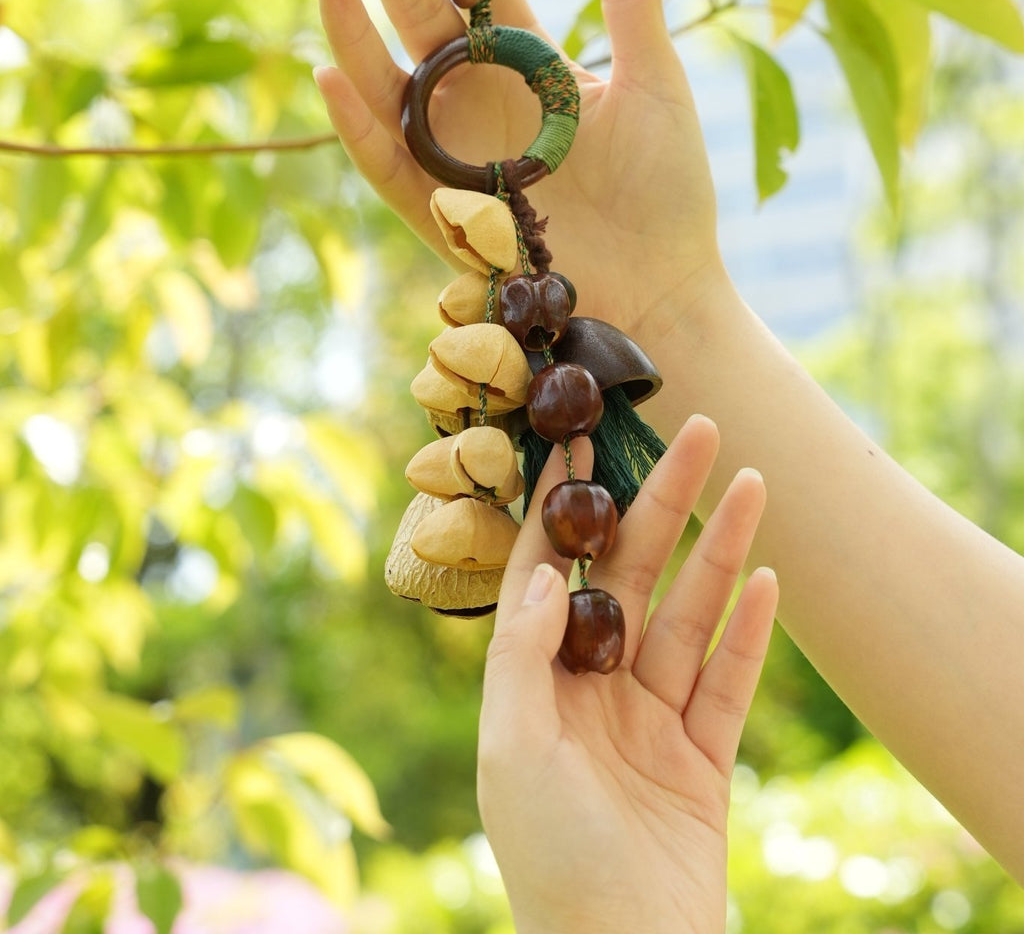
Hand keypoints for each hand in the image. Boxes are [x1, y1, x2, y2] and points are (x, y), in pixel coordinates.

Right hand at [311, 0, 724, 361]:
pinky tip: (334, 74)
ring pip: (389, 78)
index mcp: (529, 60)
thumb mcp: (659, 90)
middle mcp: (481, 98)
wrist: (665, 292)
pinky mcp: (442, 213)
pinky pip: (387, 163)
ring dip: (352, 25)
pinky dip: (359, 123)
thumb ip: (635, 12)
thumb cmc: (669, 194)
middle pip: (419, 11)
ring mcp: (455, 153)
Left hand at [477, 415, 777, 933]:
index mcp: (535, 685)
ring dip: (720, 548)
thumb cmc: (549, 860)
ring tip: (749, 480)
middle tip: (696, 432)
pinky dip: (751, 629)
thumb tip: (545, 572)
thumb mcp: (512, 750)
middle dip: (662, 502)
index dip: (564, 507)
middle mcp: (592, 690)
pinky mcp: (703, 759)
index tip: (580, 439)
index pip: (548, 572)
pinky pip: (730, 679)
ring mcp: (651, 722)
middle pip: (631, 575)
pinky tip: (768, 576)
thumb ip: (523, 655)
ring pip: (689, 613)